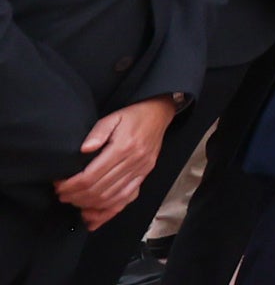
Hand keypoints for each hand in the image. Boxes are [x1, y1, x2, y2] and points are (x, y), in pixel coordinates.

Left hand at [55, 96, 176, 224]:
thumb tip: (84, 150)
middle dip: (76, 197)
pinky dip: (108, 212)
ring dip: (89, 205)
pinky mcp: (144, 176)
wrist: (158, 114)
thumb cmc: (132, 116)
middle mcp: (134, 162)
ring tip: (74, 202)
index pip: (91, 176)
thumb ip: (98, 132)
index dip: (71, 185)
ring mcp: (141, 171)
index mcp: (124, 147)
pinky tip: (93, 217)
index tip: (59, 186)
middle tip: (62, 196)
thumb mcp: (113, 117)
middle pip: (99, 190)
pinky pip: (125, 199)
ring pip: (110, 198)